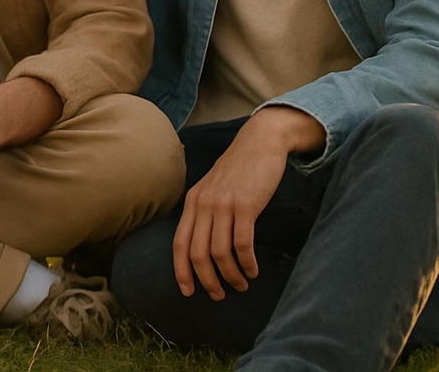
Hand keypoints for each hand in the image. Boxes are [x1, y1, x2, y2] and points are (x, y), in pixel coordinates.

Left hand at [173, 106, 324, 299]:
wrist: (260, 143)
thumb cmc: (239, 170)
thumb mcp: (213, 188)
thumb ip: (205, 211)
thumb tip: (203, 244)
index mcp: (192, 202)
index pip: (179, 243)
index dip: (181, 270)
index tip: (187, 291)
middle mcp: (203, 204)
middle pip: (197, 254)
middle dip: (207, 280)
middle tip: (220, 295)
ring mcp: (223, 204)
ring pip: (219, 253)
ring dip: (230, 275)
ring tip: (241, 285)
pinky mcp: (245, 205)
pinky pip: (242, 243)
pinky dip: (247, 263)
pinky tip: (253, 270)